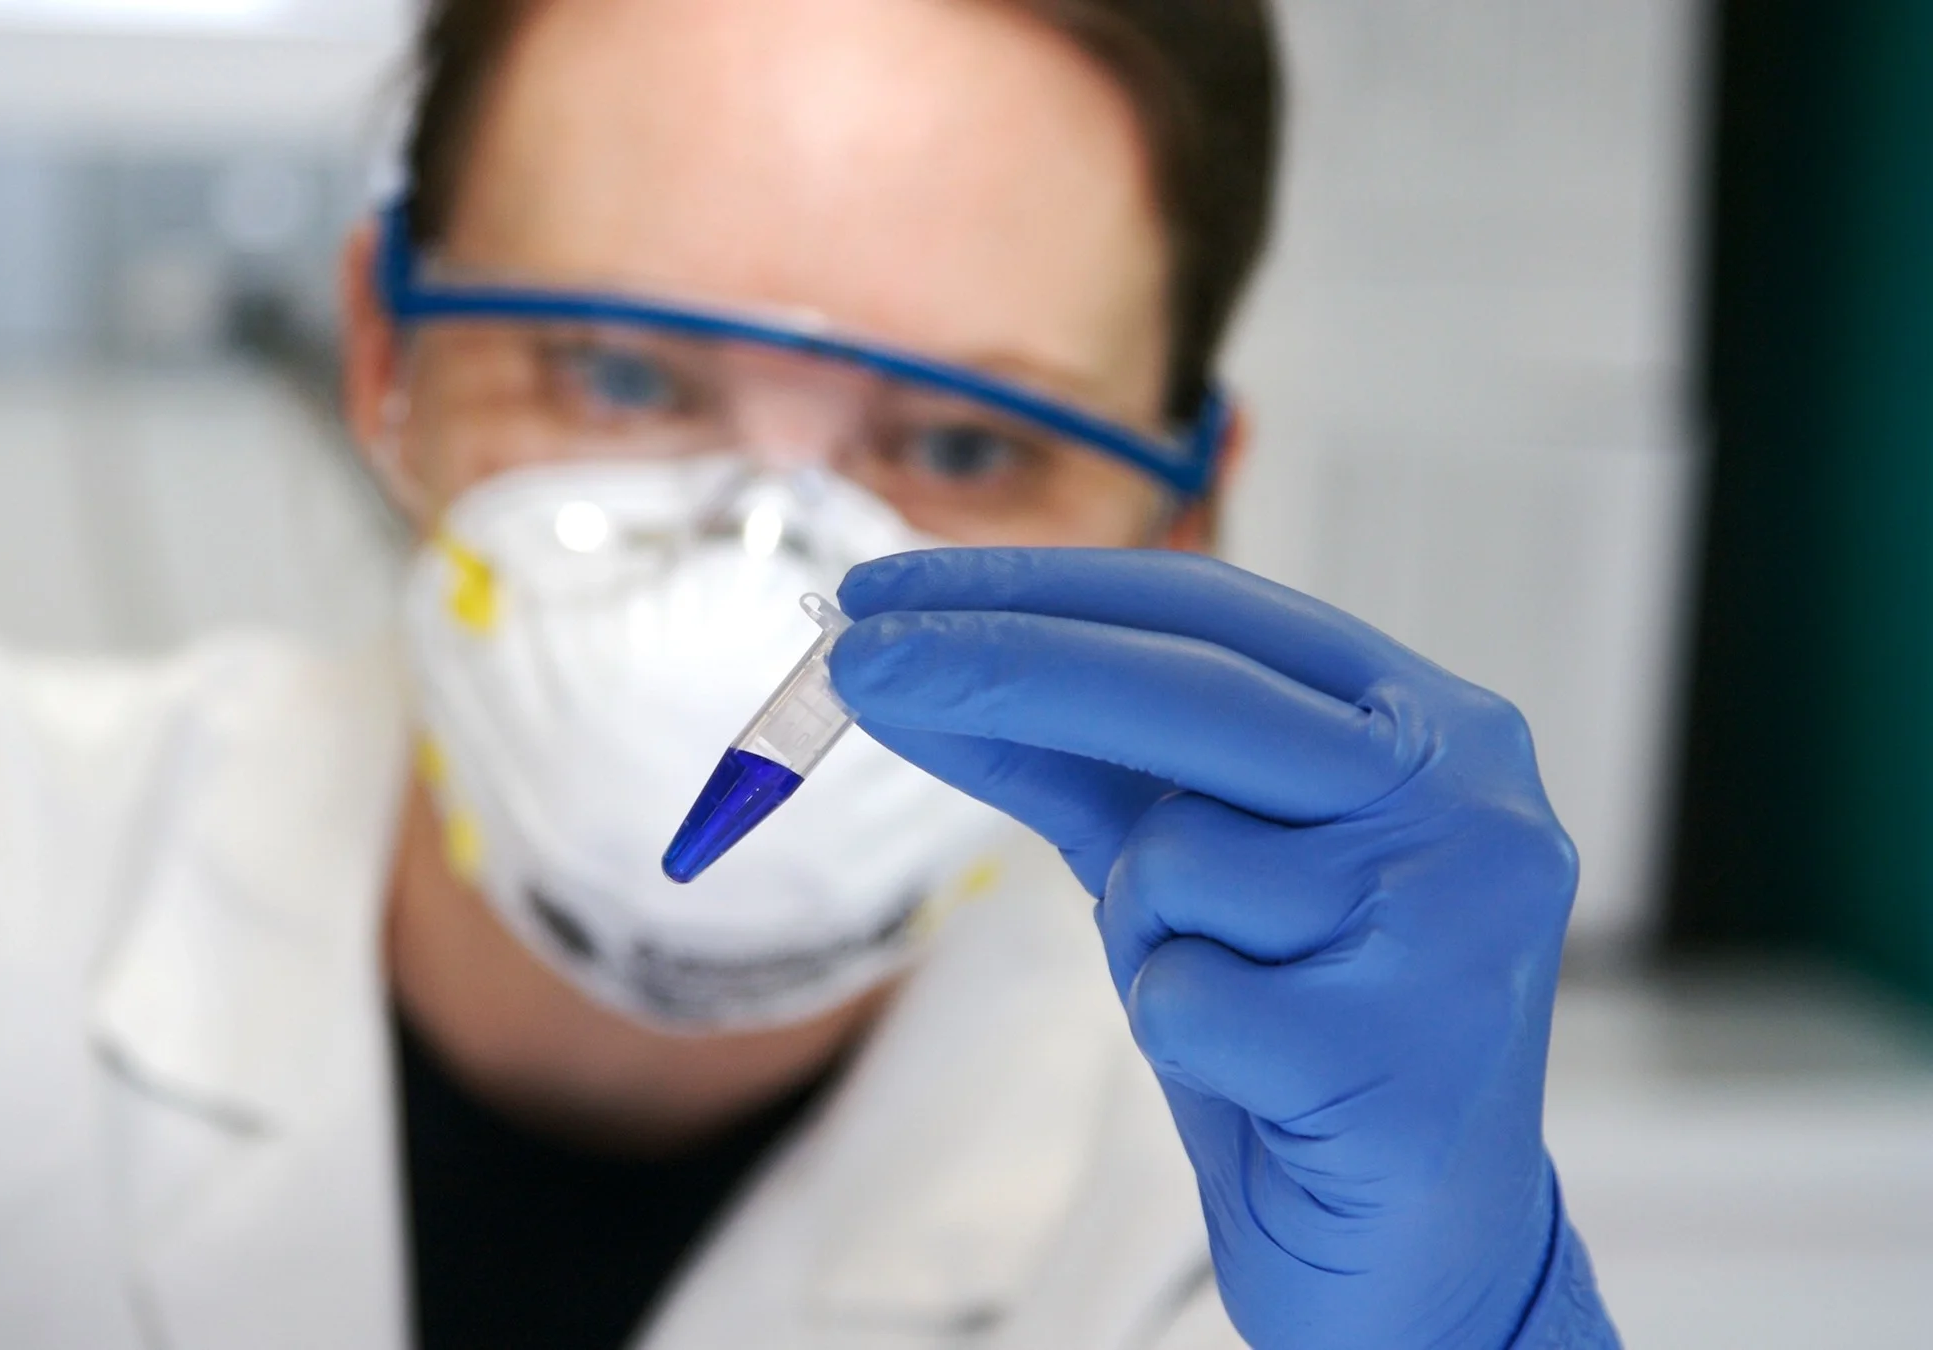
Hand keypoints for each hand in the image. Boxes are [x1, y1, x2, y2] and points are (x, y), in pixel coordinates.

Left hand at [830, 549, 1603, 1349]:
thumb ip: (1080, 760)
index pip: (1209, 606)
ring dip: (1145, 932)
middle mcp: (1469, 796)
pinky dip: (1176, 1032)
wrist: (1417, 1247)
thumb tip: (902, 660)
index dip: (1034, 589)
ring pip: (1173, 860)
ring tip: (1237, 1000)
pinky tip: (1261, 1077)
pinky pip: (1183, 997)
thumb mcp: (1188, 868)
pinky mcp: (1405, 1054)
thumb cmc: (1294, 1031)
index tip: (884, 592)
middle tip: (852, 661)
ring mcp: (1454, 921)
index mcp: (1429, 722)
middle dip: (999, 664)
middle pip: (1187, 687)